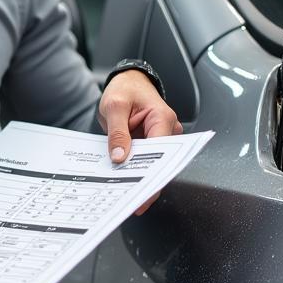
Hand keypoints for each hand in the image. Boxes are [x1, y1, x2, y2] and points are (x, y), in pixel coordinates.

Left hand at [98, 70, 182, 214]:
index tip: (143, 192)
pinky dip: (134, 168)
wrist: (127, 82)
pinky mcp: (151, 142)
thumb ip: (117, 131)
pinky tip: (122, 180)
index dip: (153, 174)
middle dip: (147, 181)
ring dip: (139, 176)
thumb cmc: (124, 89)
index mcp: (162, 118)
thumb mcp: (114, 106)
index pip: (162, 152)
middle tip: (131, 201)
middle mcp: (167, 128)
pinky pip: (145, 158)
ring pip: (153, 162)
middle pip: (160, 161)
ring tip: (123, 193)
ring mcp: (160, 136)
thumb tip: (119, 157)